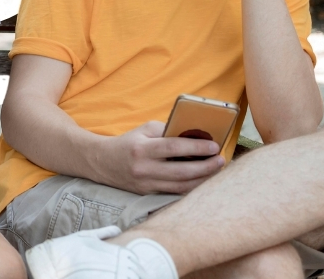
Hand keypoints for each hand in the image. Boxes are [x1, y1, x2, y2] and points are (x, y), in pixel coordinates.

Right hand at [95, 121, 224, 194]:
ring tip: (216, 170)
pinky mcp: (148, 194)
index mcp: (141, 149)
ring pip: (181, 186)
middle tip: (220, 160)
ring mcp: (146, 184)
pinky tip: (203, 180)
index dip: (196, 148)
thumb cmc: (129, 142)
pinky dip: (192, 187)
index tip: (214, 146)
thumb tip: (194, 135)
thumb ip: (168, 131)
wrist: (102, 162)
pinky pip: (175, 193)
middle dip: (206, 166)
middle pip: (181, 171)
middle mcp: (143, 169)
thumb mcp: (144, 130)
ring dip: (203, 179)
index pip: (173, 148)